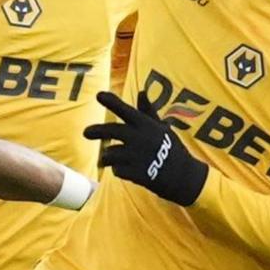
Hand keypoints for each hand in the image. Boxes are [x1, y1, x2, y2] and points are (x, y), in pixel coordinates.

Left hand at [83, 91, 208, 205]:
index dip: (112, 102)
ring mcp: (137, 156)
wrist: (183, 177)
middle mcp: (139, 138)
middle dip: (96, 131)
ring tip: (109, 158)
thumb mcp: (162, 128)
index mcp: (146, 126)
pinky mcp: (135, 173)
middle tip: (86, 132)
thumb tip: (142, 92)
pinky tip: (126, 171)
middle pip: (111, 131)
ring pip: (110, 153)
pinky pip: (117, 170)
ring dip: (108, 156)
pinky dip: (119, 171)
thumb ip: (148, 111)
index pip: (125, 110)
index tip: (98, 95)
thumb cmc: (172, 150)